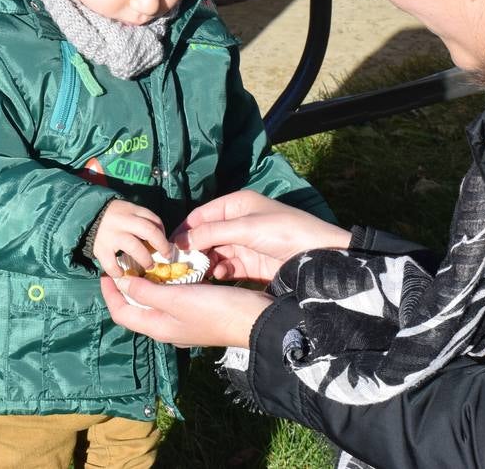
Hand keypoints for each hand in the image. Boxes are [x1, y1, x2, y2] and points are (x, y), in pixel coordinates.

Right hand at [92, 199, 170, 278]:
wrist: (86, 216)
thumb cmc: (113, 218)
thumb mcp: (129, 212)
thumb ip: (142, 222)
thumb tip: (161, 242)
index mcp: (132, 210)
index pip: (154, 220)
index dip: (164, 234)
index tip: (166, 245)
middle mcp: (123, 221)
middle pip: (149, 231)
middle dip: (162, 245)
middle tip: (167, 256)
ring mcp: (111, 234)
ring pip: (134, 247)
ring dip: (145, 259)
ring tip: (149, 266)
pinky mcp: (100, 248)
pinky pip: (111, 263)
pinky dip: (118, 271)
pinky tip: (122, 274)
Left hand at [100, 274, 271, 347]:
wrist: (254, 320)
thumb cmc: (214, 310)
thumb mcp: (177, 298)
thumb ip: (147, 292)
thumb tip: (121, 283)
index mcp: (158, 327)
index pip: (122, 313)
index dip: (110, 294)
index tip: (106, 271)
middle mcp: (167, 328)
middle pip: (137, 308)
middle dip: (127, 287)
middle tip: (127, 262)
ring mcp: (183, 323)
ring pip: (155, 302)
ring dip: (147, 284)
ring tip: (147, 262)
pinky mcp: (197, 314)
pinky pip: (173, 299)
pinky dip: (167, 285)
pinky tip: (173, 270)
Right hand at [174, 190, 351, 282]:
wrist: (318, 256)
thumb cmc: (284, 232)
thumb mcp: (246, 228)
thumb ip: (212, 233)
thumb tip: (180, 242)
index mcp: (236, 204)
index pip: (201, 215)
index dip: (184, 230)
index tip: (167, 247)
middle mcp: (237, 222)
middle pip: (205, 236)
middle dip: (191, 250)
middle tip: (175, 267)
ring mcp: (244, 244)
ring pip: (214, 254)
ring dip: (203, 264)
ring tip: (192, 276)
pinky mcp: (250, 264)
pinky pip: (226, 268)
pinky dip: (218, 273)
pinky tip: (214, 279)